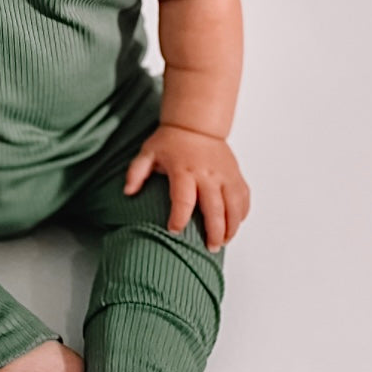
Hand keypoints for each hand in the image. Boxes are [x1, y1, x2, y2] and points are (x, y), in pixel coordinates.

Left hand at [122, 123, 250, 252]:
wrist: (196, 124)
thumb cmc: (171, 141)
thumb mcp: (148, 153)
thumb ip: (136, 172)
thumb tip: (127, 192)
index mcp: (184, 170)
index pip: (183, 199)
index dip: (179, 218)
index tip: (174, 230)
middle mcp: (208, 174)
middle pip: (215, 208)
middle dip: (214, 232)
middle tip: (209, 248)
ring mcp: (225, 175)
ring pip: (234, 206)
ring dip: (231, 227)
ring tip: (223, 242)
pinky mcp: (236, 174)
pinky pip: (244, 197)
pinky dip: (242, 214)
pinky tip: (234, 225)